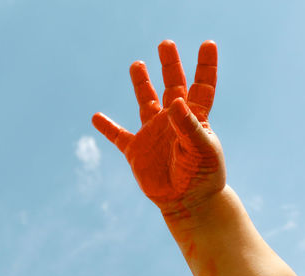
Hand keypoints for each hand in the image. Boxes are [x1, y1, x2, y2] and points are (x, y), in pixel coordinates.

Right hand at [92, 40, 225, 214]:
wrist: (188, 202)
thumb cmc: (203, 176)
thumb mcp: (201, 150)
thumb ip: (188, 126)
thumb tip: (173, 101)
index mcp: (194, 117)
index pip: (202, 86)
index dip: (206, 66)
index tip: (208, 44)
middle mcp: (173, 120)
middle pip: (172, 85)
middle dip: (170, 64)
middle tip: (166, 44)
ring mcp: (153, 133)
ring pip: (145, 102)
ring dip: (141, 84)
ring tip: (137, 64)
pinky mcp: (136, 150)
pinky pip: (118, 135)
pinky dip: (107, 127)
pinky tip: (96, 117)